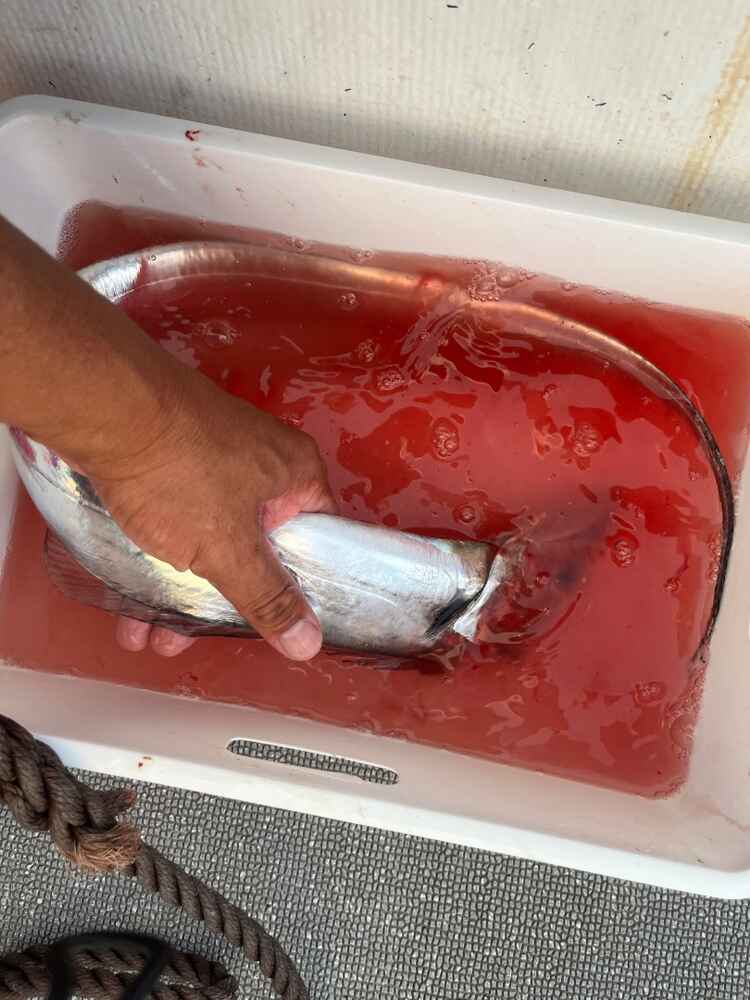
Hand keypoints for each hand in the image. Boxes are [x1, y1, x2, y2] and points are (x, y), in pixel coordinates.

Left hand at [81, 365, 336, 659]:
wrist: (102, 406)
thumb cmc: (179, 469)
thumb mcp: (229, 549)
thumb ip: (267, 598)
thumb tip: (308, 641)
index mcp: (296, 473)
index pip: (316, 540)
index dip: (298, 586)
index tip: (275, 622)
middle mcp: (262, 462)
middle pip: (256, 548)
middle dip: (219, 602)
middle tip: (192, 636)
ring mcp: (214, 459)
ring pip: (209, 540)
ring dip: (180, 592)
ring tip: (150, 632)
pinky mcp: (171, 461)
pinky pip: (176, 523)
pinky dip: (157, 563)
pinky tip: (130, 605)